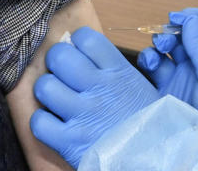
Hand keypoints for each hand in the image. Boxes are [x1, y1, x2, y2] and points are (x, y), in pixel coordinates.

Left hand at [30, 27, 159, 168]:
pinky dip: (43, 122)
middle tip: (64, 73)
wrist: (157, 162)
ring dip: (48, 91)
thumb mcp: (151, 89)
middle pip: (59, 56)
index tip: (80, 52)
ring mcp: (83, 115)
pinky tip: (55, 123)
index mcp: (119, 73)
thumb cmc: (153, 125)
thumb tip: (119, 49)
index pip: (86, 38)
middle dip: (57, 61)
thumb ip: (135, 67)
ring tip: (58, 99)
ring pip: (45, 86)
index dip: (78, 42)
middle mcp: (99, 89)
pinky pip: (39, 122)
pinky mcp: (71, 142)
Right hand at [137, 8, 197, 170]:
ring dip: (157, 46)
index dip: (191, 18)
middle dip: (169, 32)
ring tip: (156, 54)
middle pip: (180, 36)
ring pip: (164, 51)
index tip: (177, 18)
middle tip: (165, 41)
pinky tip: (150, 64)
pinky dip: (148, 61)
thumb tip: (190, 18)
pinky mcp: (168, 91)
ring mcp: (183, 78)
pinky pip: (154, 69)